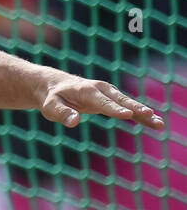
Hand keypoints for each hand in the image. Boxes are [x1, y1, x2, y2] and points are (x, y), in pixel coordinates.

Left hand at [39, 75, 164, 130]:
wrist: (52, 85)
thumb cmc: (51, 98)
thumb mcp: (51, 106)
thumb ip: (62, 113)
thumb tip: (74, 122)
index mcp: (86, 91)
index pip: (103, 102)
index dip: (115, 109)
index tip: (128, 114)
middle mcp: (100, 90)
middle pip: (120, 101)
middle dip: (136, 108)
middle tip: (150, 115)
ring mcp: (107, 93)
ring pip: (128, 103)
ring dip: (144, 112)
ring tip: (159, 123)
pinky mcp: (110, 98)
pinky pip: (127, 106)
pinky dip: (140, 114)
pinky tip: (154, 122)